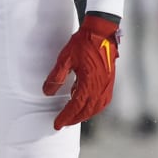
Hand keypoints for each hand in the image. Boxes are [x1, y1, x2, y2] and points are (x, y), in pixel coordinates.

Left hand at [43, 13, 120, 129]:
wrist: (102, 32)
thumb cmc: (83, 43)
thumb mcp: (65, 58)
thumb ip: (56, 77)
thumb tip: (46, 93)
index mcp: (89, 83)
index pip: (76, 106)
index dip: (65, 117)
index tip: (56, 124)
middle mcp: (101, 87)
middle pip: (87, 110)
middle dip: (74, 119)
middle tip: (62, 123)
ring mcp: (107, 85)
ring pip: (96, 107)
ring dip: (84, 114)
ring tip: (72, 117)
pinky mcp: (110, 81)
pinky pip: (103, 101)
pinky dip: (93, 107)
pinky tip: (85, 104)